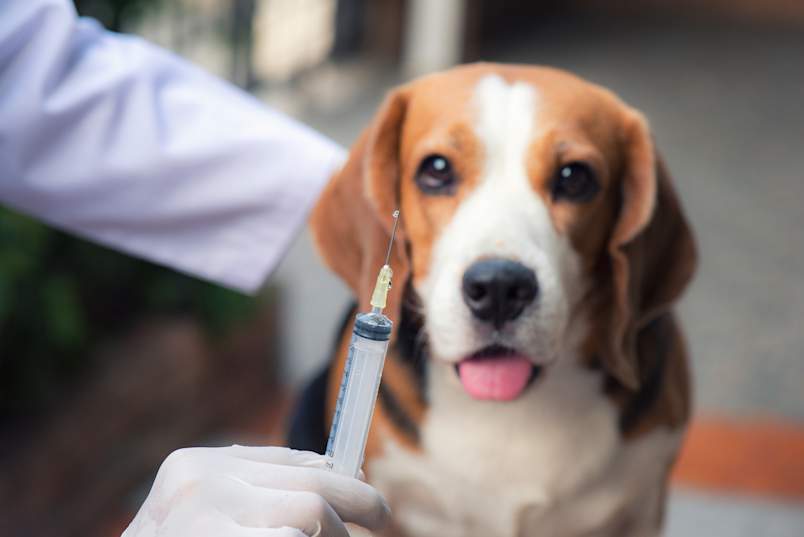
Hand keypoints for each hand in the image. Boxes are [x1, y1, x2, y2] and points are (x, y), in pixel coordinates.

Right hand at [122, 445, 389, 536]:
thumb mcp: (203, 515)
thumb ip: (255, 490)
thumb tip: (335, 472)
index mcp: (193, 467)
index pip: (287, 459)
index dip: (337, 473)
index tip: (364, 488)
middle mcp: (199, 486)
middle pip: (310, 484)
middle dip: (355, 501)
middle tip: (381, 516)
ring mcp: (205, 522)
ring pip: (312, 514)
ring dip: (336, 536)